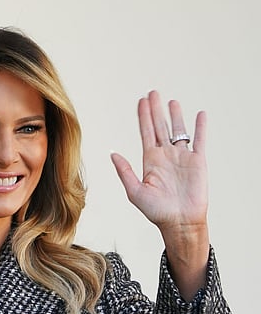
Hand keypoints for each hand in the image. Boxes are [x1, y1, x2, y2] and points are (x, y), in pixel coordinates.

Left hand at [110, 91, 209, 298]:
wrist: (179, 222)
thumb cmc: (156, 211)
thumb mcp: (135, 191)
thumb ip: (124, 171)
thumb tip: (113, 153)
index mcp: (150, 160)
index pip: (146, 132)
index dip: (143, 116)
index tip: (141, 101)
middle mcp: (166, 156)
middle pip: (161, 127)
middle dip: (156, 110)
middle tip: (153, 92)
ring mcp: (182, 157)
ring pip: (179, 131)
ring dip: (176, 116)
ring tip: (172, 101)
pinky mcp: (198, 162)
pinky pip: (200, 141)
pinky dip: (200, 128)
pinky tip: (200, 114)